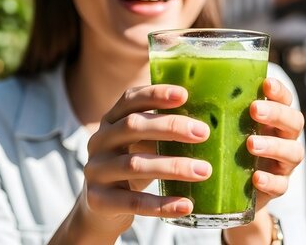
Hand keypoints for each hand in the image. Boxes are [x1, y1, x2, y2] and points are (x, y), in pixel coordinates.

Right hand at [69, 85, 211, 240]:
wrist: (99, 211)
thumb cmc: (131, 170)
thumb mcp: (141, 146)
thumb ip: (163, 132)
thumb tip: (210, 123)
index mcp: (111, 121)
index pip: (130, 99)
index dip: (156, 94)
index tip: (184, 95)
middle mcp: (99, 141)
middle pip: (133, 126)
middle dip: (170, 127)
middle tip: (203, 133)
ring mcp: (96, 170)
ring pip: (135, 164)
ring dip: (173, 166)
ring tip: (204, 171)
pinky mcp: (98, 200)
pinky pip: (133, 202)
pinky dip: (162, 204)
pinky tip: (186, 205)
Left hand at [223, 78, 304, 244]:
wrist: (229, 190)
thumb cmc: (225, 146)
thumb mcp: (222, 127)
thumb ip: (215, 111)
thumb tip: (183, 88)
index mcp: (273, 118)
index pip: (284, 99)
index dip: (278, 90)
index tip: (266, 83)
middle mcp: (284, 137)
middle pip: (293, 121)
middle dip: (276, 114)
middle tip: (254, 110)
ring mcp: (284, 163)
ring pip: (292, 152)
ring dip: (273, 146)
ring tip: (251, 144)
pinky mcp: (278, 187)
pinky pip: (281, 184)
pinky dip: (270, 181)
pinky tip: (255, 178)